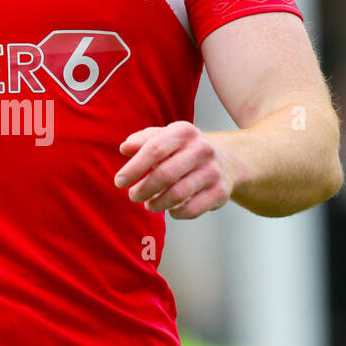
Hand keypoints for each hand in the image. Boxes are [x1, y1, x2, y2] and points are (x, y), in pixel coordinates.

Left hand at [114, 122, 235, 219]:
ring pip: (178, 194)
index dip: (134, 168)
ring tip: (148, 204)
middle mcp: (201, 149)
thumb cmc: (184, 150)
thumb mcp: (165, 137)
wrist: (226, 161)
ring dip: (157, 203)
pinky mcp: (220, 192)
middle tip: (133, 196)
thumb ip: (143, 140)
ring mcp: (213, 171)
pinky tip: (170, 210)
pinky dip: (176, 213)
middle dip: (143, 189)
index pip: (154, 149)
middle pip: (165, 174)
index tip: (119, 181)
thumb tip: (125, 148)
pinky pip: (192, 209)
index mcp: (184, 131)